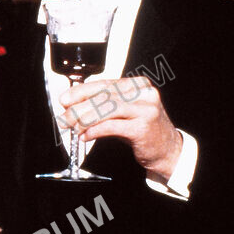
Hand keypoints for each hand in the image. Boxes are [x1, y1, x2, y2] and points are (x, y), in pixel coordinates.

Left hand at [59, 77, 182, 180]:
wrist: (168, 149)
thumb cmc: (142, 129)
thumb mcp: (124, 112)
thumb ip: (104, 105)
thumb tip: (73, 105)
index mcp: (137, 84)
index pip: (103, 84)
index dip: (80, 92)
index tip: (64, 100)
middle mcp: (143, 93)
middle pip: (102, 97)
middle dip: (78, 108)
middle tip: (64, 118)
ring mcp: (145, 110)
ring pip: (105, 110)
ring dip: (84, 120)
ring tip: (73, 128)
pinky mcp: (143, 128)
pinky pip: (111, 127)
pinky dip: (94, 131)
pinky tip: (86, 136)